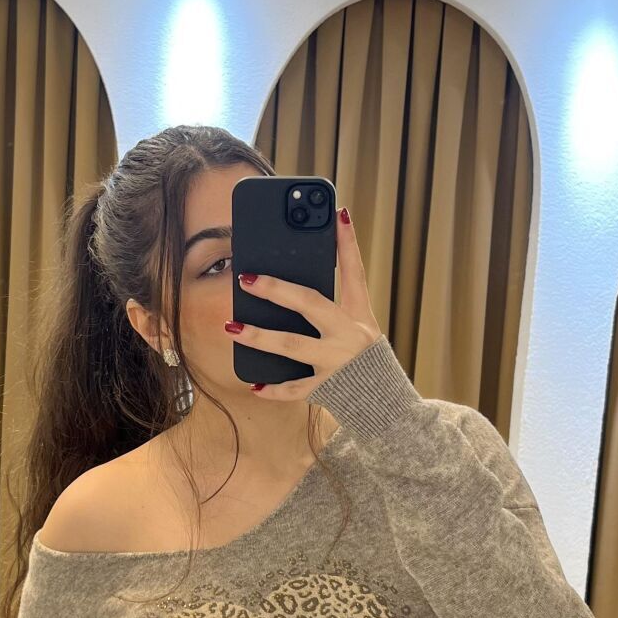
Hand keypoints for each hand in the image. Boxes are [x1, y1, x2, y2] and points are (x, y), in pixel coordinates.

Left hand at [225, 206, 382, 398]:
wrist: (387, 403)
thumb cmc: (365, 360)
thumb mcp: (359, 329)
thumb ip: (334, 309)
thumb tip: (291, 286)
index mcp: (359, 315)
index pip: (354, 272)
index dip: (348, 243)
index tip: (339, 213)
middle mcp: (350, 334)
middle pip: (310, 303)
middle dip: (276, 289)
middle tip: (246, 279)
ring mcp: (338, 361)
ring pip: (292, 344)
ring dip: (259, 336)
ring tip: (230, 327)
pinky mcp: (329, 387)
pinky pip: (295, 388)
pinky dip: (274, 389)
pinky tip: (254, 385)